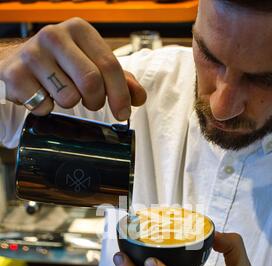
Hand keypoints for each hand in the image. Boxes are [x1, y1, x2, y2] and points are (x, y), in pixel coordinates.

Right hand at [0, 18, 145, 116]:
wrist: (17, 63)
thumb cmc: (60, 64)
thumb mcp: (91, 63)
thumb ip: (118, 79)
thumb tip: (139, 97)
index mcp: (79, 30)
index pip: (109, 65)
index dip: (120, 94)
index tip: (123, 113)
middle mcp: (54, 35)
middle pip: (91, 81)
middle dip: (96, 101)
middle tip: (91, 103)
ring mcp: (33, 54)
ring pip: (69, 97)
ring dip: (70, 104)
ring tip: (62, 93)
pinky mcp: (16, 75)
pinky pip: (44, 106)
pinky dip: (47, 109)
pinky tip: (42, 96)